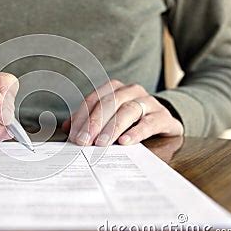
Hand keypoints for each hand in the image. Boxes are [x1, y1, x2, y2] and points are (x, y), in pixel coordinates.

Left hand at [62, 80, 182, 145]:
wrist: (163, 120)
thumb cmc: (131, 118)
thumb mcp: (109, 117)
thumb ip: (88, 120)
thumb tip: (67, 128)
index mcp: (115, 88)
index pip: (94, 99)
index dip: (83, 117)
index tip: (74, 135)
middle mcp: (132, 91)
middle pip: (110, 103)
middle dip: (95, 122)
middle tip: (84, 140)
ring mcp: (149, 102)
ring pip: (128, 110)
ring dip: (112, 128)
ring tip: (102, 143)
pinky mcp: (163, 117)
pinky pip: (149, 123)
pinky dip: (135, 132)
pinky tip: (125, 141)